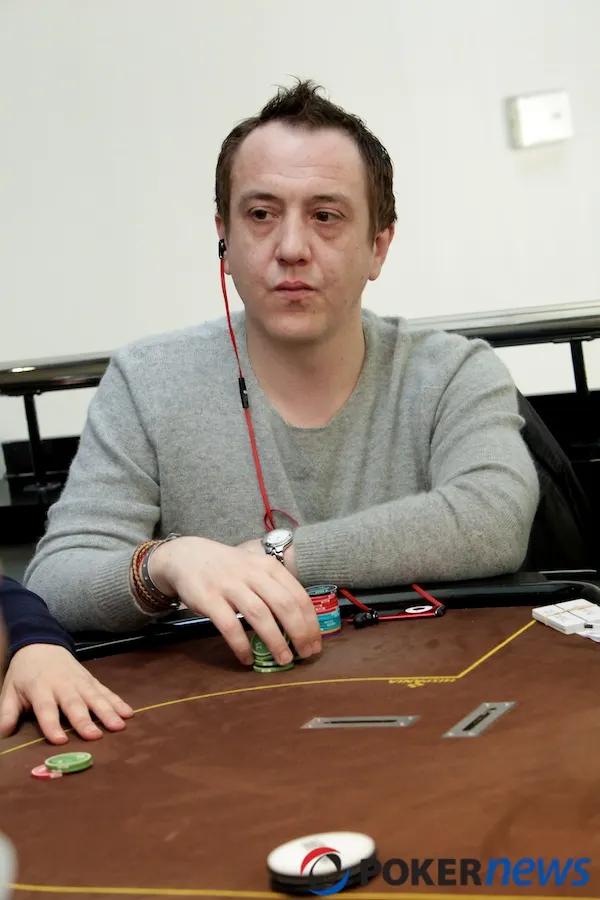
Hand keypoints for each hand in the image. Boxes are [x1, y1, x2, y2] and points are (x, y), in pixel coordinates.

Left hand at [0, 644, 133, 744]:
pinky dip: (118, 701)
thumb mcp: (10, 690)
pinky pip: (106, 691)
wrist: (41, 644)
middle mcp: (62, 684)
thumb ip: (7, 712)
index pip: (46, 708)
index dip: (51, 725)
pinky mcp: (91, 679)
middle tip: (95, 736)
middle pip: (74, 703)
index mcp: (40, 688)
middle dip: (85, 720)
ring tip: (119, 726)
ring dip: (108, 711)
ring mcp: (80, 681)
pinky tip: (129, 713)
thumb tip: (3, 734)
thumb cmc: (24, 673)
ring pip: (95, 697)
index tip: (59, 741)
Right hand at [149, 536, 320, 666]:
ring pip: (259, 615)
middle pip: (284, 604)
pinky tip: (248, 659)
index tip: (316, 643)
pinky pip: (229, 625)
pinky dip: (241, 645)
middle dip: (299, 632)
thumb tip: (301, 623)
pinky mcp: (209, 599)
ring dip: (275, 641)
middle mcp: (253, 574)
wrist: (187, 557)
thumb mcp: (256, 569)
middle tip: (306, 654)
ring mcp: (230, 585)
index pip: (298, 595)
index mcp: (269, 567)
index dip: (311, 622)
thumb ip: (276, 589)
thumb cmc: (229, 568)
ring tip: (284, 660)